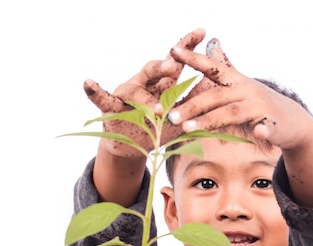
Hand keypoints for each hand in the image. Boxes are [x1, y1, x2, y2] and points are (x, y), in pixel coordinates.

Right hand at [84, 28, 207, 155]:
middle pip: (154, 70)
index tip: (202, 32)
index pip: (176, 62)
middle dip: (163, 66)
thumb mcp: (182, 113)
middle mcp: (144, 83)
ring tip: (156, 109)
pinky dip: (95, 92)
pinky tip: (89, 83)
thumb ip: (198, 96)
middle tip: (172, 66)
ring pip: (134, 90)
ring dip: (145, 100)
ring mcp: (127, 94)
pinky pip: (102, 99)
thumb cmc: (160, 125)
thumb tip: (224, 80)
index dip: (187, 47)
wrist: (134, 145)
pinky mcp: (111, 108)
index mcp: (163, 83)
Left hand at [167, 40, 312, 151]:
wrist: (293, 121)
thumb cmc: (260, 104)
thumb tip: (213, 41)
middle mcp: (247, 90)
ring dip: (208, 120)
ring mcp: (260, 107)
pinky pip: (265, 128)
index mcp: (236, 80)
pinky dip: (262, 130)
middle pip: (215, 96)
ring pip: (231, 113)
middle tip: (168, 115)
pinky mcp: (272, 125)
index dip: (193, 58)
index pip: (212, 67)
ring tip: (187, 129)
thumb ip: (224, 67)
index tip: (172, 50)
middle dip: (190, 105)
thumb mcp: (241, 84)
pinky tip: (258, 133)